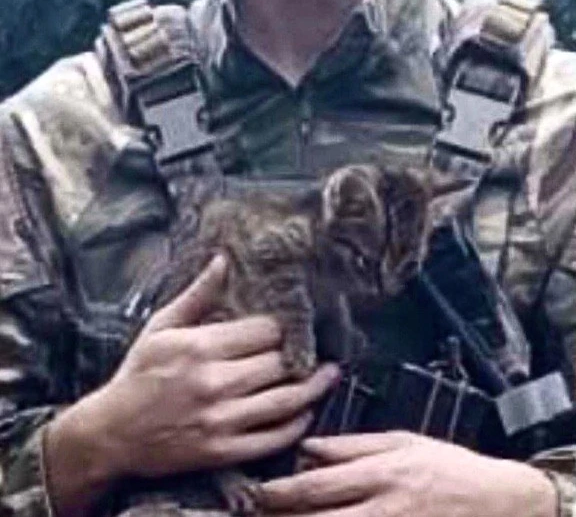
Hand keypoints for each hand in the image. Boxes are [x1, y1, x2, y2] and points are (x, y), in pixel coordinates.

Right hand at [44, 255, 338, 510]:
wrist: (111, 433)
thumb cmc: (138, 373)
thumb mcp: (162, 326)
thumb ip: (199, 294)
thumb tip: (224, 258)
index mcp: (200, 347)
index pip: (264, 331)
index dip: (285, 326)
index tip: (298, 320)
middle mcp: (213, 383)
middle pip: (279, 363)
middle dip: (303, 353)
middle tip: (321, 344)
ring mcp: (219, 420)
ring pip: (284, 401)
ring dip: (314, 387)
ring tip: (329, 374)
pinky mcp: (221, 451)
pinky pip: (271, 439)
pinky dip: (296, 425)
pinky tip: (306, 411)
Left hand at [260, 431, 556, 516]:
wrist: (498, 502)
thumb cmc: (448, 466)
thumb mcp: (403, 442)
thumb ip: (354, 446)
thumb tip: (310, 447)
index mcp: (383, 471)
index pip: (320, 484)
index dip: (283, 491)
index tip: (257, 492)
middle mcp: (385, 507)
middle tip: (255, 513)